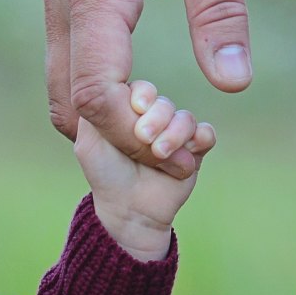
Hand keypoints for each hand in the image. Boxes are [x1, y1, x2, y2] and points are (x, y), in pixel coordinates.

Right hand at [45, 0, 250, 177]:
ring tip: (165, 133)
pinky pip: (72, 73)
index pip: (97, 93)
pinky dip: (101, 103)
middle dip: (120, 143)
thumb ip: (220, 9)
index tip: (183, 152)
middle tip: (177, 153)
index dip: (136, 136)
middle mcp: (62, 7)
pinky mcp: (69, 7)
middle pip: (70, 106)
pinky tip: (146, 105)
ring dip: (107, 126)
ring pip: (64, 95)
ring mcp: (58, 7)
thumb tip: (232, 83)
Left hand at [74, 80, 215, 261]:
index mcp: (130, 113)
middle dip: (157, 118)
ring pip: (186, 118)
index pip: (142, 90)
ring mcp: (176, 135)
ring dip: (175, 134)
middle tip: (144, 138)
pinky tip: (189, 152)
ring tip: (160, 153)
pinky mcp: (195, 152)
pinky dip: (200, 138)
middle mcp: (155, 121)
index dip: (142, 95)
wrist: (129, 211)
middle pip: (165, 103)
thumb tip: (111, 83)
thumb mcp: (89, 141)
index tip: (136, 108)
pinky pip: (206, 134)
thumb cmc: (106, 175)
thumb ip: (94, 110)